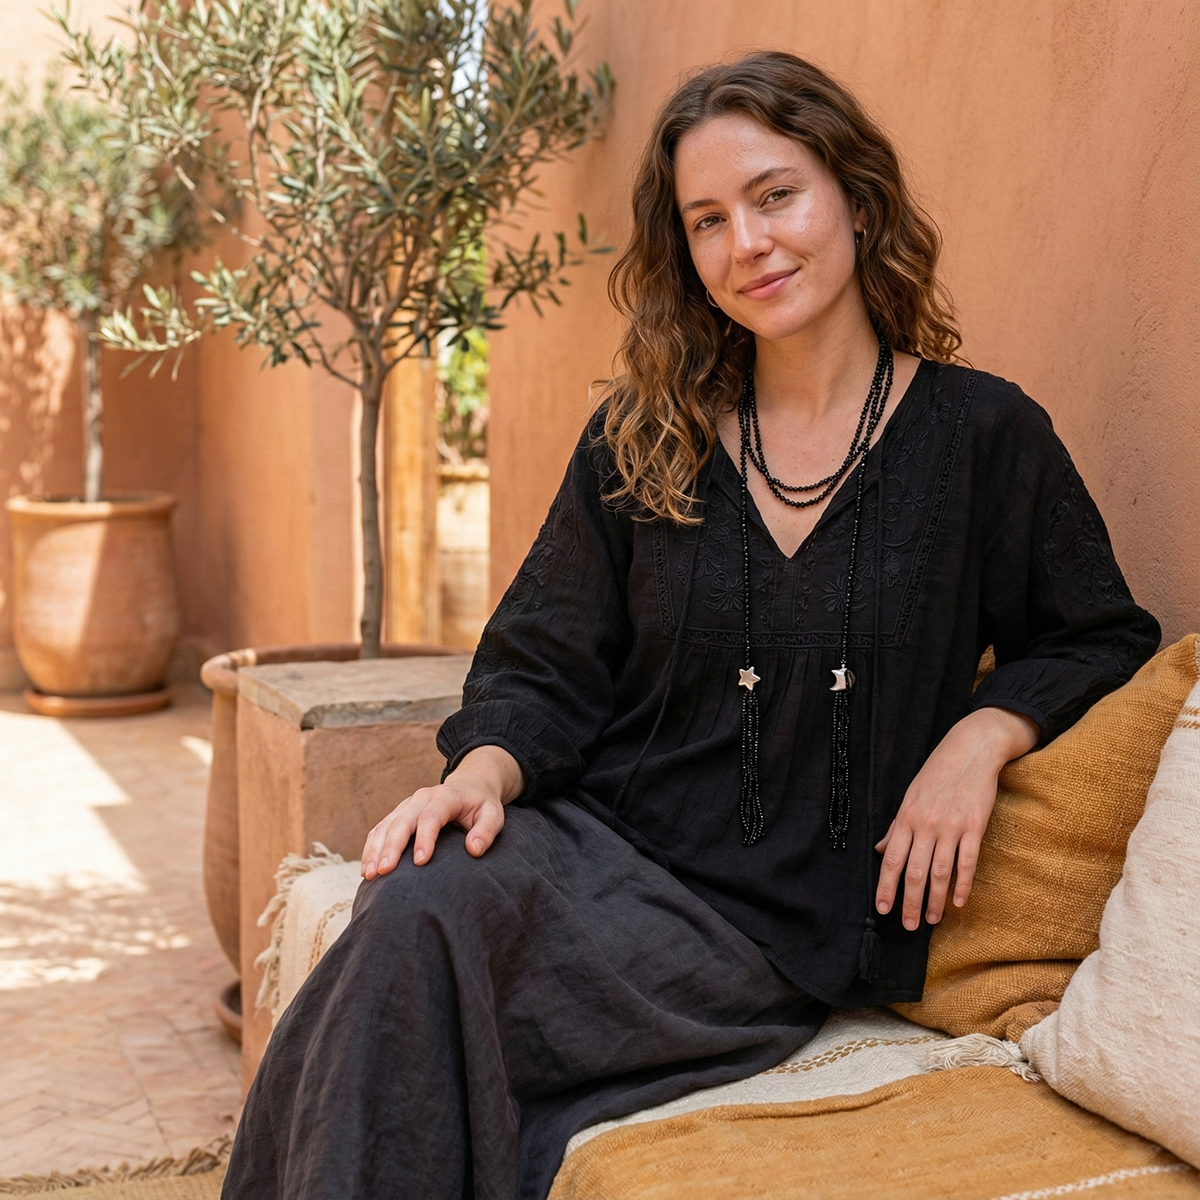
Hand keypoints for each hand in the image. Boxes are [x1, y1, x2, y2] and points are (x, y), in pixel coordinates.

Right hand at [360, 745, 525, 879]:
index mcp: (446, 796)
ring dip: (375, 850)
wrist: (469, 786)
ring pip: (386, 825)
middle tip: (384, 872)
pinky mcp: (399, 813)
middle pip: (402, 821)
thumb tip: (474, 850)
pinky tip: (367, 869)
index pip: (431, 816)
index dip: (425, 838)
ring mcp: (407, 805)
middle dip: (391, 847)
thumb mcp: (494, 814)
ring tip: (370, 875)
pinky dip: (371, 848)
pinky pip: (379, 829)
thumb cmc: (481, 805)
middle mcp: (422, 798)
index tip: (420, 862)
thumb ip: (487, 831)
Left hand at [875, 707, 1037, 929]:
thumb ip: (897, 827)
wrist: (971, 750)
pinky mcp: (975, 826)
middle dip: (910, 902)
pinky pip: (967, 861)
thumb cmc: (938, 774)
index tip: (882, 908)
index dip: (886, 886)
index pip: (892, 859)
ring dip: (935, 900)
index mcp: (907, 818)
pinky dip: (962, 884)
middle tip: (909, 925)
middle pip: (915, 872)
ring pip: (940, 872)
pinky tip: (958, 902)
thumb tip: (881, 850)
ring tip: (932, 920)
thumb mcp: (910, 797)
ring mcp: (951, 826)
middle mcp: (926, 824)